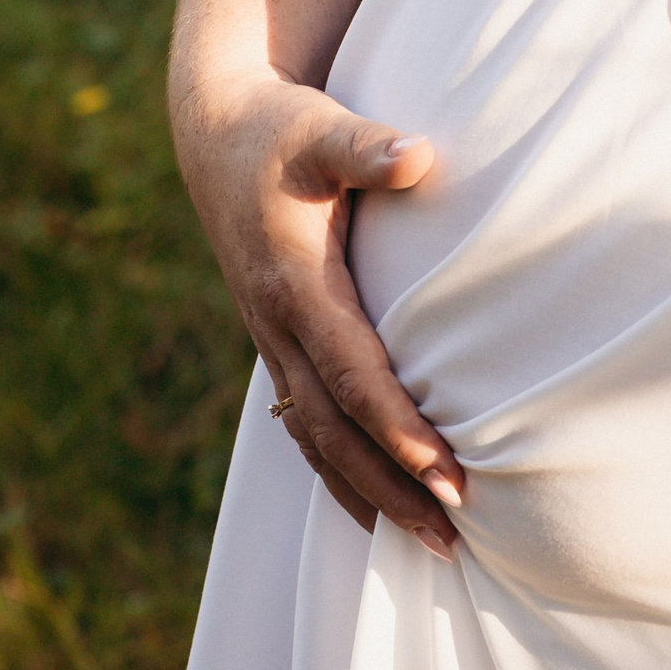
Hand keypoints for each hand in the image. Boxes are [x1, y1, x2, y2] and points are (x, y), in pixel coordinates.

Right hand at [172, 76, 464, 553]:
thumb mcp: (322, 127)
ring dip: (369, 494)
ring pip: (315, 439)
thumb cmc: (281, 127)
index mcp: (294, 284)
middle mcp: (277, 325)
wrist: (216, 129)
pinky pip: (303, 421)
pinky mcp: (275, 338)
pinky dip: (338, 470)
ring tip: (429, 542)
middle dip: (392, 487)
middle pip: (335, 431)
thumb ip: (368, 147)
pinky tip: (373, 503)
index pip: (354, 377)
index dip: (400, 430)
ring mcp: (271, 338)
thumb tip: (420, 157)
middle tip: (453, 534)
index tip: (449, 474)